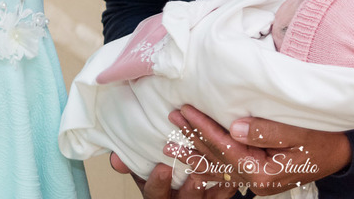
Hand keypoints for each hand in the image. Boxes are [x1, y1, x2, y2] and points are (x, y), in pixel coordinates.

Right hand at [109, 151, 238, 198]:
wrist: (186, 185)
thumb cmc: (164, 175)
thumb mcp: (144, 171)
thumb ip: (131, 164)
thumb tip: (116, 159)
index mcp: (160, 194)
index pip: (155, 194)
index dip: (158, 183)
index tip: (162, 168)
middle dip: (191, 187)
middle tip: (196, 174)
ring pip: (210, 196)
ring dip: (216, 184)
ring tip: (222, 173)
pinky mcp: (219, 195)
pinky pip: (228, 191)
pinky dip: (233, 180)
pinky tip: (238, 169)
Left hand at [165, 105, 350, 196]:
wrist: (343, 154)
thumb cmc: (325, 140)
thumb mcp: (301, 133)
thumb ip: (268, 131)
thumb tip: (235, 126)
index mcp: (264, 172)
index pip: (226, 148)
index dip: (204, 128)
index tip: (187, 110)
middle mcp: (257, 182)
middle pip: (218, 158)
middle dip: (194, 137)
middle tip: (172, 118)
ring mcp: (257, 182)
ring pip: (219, 167)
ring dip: (195, 153)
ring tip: (171, 143)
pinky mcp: (259, 176)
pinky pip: (228, 173)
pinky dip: (209, 167)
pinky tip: (194, 164)